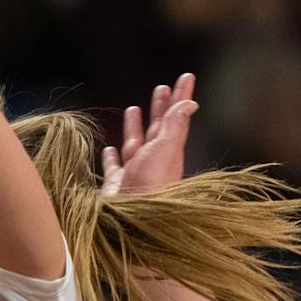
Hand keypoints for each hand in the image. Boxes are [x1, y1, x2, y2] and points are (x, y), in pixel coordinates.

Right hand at [101, 73, 198, 197]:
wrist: (133, 223)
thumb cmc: (151, 185)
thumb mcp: (166, 150)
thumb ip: (175, 126)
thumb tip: (191, 103)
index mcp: (168, 149)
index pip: (176, 116)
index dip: (181, 96)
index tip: (187, 76)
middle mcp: (153, 159)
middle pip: (158, 127)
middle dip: (160, 107)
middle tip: (162, 87)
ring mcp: (135, 172)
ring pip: (135, 143)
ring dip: (135, 126)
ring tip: (133, 109)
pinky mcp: (118, 186)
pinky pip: (114, 166)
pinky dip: (111, 156)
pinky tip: (109, 149)